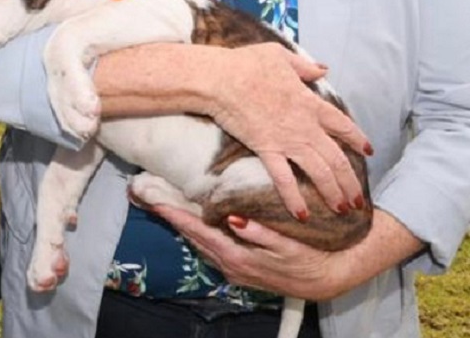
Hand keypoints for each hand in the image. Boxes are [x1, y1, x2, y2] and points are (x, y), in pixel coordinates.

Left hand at [150, 203, 346, 300]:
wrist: (325, 282)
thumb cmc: (308, 259)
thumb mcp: (287, 245)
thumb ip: (260, 232)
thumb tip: (233, 218)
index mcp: (237, 256)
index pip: (198, 231)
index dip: (176, 215)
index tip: (156, 201)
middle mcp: (230, 265)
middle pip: (193, 238)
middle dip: (173, 219)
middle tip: (153, 198)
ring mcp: (233, 270)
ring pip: (200, 245)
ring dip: (184, 228)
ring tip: (167, 207)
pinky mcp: (239, 271)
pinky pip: (211, 251)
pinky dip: (199, 236)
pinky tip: (195, 225)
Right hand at [209, 43, 371, 218]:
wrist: (220, 79)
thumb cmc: (246, 63)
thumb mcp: (279, 56)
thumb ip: (304, 66)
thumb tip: (323, 69)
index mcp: (310, 102)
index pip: (342, 125)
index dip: (357, 139)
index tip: (367, 152)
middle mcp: (305, 125)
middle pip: (337, 157)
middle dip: (350, 181)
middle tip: (358, 199)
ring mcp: (287, 140)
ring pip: (319, 172)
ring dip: (333, 193)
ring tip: (342, 210)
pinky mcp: (266, 149)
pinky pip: (284, 180)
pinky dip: (294, 199)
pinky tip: (302, 215)